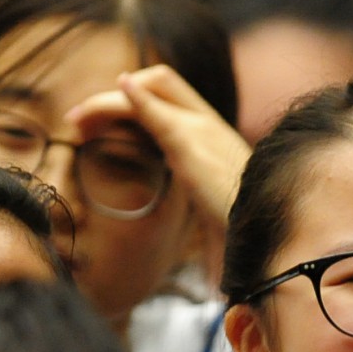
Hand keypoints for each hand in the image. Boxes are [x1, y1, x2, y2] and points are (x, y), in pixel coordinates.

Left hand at [68, 66, 249, 287]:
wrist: (275, 234)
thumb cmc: (253, 234)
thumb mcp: (224, 218)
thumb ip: (207, 219)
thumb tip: (208, 270)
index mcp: (215, 136)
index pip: (172, 98)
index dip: (137, 101)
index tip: (103, 125)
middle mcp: (209, 123)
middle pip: (161, 81)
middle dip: (119, 93)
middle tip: (80, 121)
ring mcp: (201, 129)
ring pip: (150, 88)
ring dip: (107, 100)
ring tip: (77, 122)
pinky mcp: (189, 143)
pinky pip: (151, 111)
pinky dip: (123, 101)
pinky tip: (100, 102)